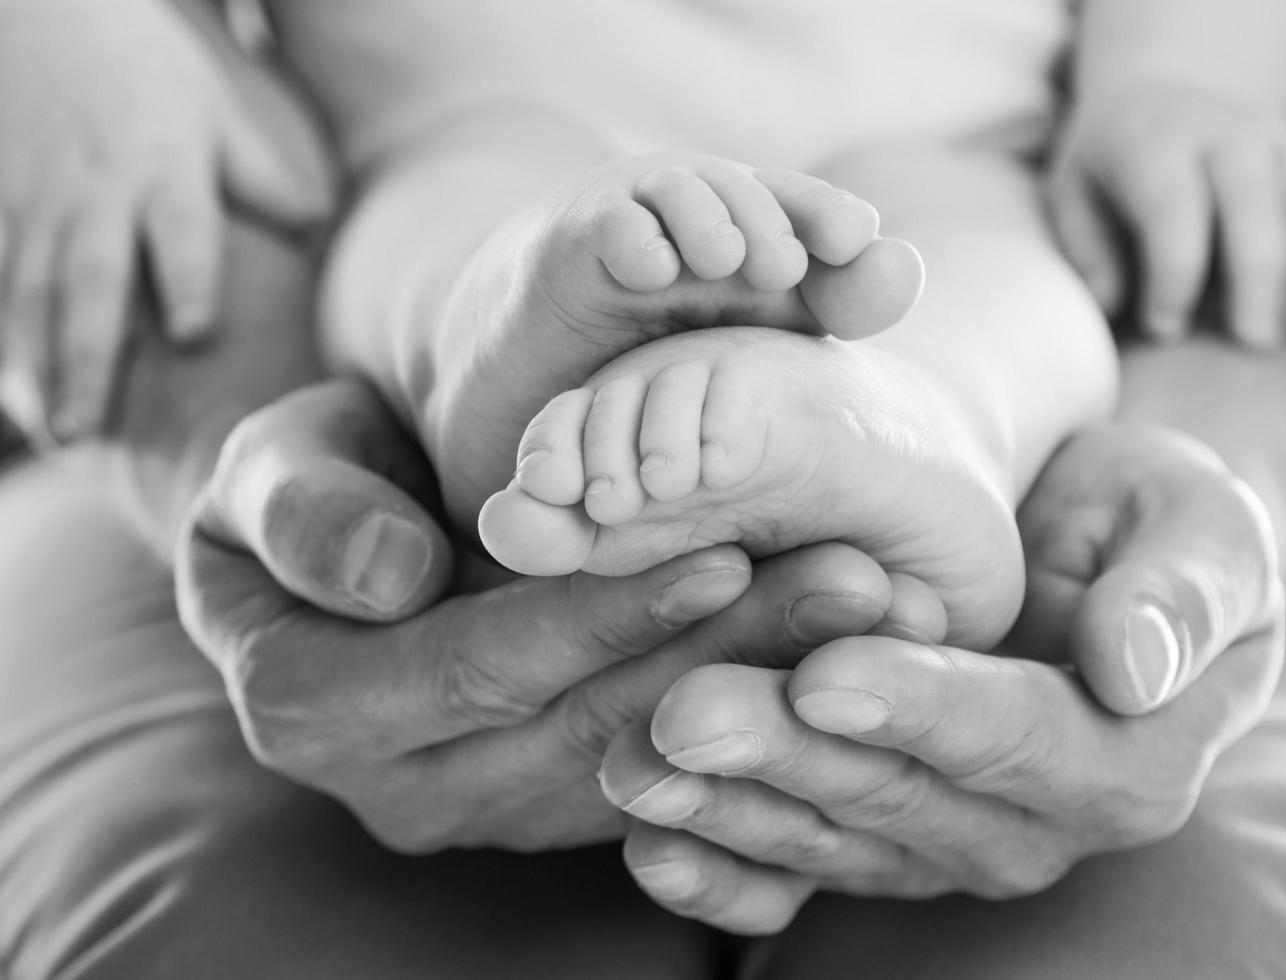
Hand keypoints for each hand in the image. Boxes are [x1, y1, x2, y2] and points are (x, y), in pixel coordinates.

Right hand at [0, 0, 330, 440]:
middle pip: (93, 281)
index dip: (187, 279)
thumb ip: (264, 180)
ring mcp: (41, 204)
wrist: (47, 20)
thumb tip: (320, 224)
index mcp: (165, 172)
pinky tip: (17, 395)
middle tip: (93, 432)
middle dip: (91, 358)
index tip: (195, 335)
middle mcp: (99, 195)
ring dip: (41, 366)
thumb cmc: (154, 83)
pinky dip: (5, 335)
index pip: (180, 229)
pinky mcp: (1, 209)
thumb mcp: (219, 119)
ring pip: (32, 293)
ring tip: (60, 435)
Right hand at [177, 377, 935, 850]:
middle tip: (856, 582)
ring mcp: (495, 807)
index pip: (479, 670)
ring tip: (879, 609)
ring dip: (768, 685)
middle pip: (590, 725)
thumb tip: (391, 575)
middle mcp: (410, 788)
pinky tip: (852, 654)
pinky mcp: (564, 801)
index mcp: (315, 712)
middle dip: (730, 655)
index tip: (722, 550)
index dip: (600, 615)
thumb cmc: (302, 481)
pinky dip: (761, 715)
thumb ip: (304, 513)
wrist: (337, 536)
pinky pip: (674, 774)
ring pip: (651, 758)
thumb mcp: (268, 468)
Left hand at [598, 424, 1284, 933]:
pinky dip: (721, 871)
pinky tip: (644, 847)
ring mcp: (944, 844)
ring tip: (631, 763)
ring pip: (830, 837)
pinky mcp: (876, 839)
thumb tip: (1132, 667)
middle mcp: (1033, 828)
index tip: (825, 672)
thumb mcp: (1204, 533)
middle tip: (686, 711)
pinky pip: (795, 873)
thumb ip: (1182, 595)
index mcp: (1126, 764)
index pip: (1014, 739)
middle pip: (899, 797)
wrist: (1100, 554)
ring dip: (728, 808)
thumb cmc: (1158, 526)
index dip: (921, 709)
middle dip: (788, 757)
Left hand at [1047, 81, 1285, 345]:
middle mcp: (1231, 133)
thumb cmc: (1108, 165)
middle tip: (1256, 343)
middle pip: (1259, 200)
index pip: (1175, 207)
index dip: (1173, 273)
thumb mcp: (1074, 193)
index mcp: (1160, 142)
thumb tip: (1113, 305)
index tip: (1164, 330)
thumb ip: (1089, 248)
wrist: (1160, 92)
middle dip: (1261, 274)